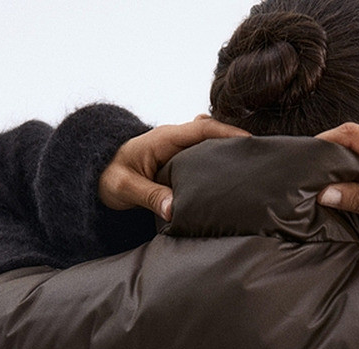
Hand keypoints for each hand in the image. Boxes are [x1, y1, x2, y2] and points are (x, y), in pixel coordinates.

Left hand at [99, 113, 250, 221]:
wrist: (95, 172)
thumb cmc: (107, 177)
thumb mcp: (123, 188)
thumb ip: (147, 195)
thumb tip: (173, 209)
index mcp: (164, 138)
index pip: (202, 129)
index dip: (227, 133)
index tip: (250, 142)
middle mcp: (174, 139)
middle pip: (213, 134)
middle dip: (238, 142)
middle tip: (263, 156)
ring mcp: (177, 149)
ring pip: (210, 145)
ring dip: (230, 153)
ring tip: (254, 168)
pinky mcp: (178, 162)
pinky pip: (203, 157)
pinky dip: (218, 164)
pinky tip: (232, 179)